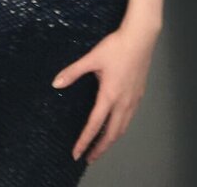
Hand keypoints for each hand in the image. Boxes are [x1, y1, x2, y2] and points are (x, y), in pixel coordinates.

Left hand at [51, 20, 158, 164]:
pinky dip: (120, 128)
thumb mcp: (92, 58)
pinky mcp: (139, 94)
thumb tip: (56, 83)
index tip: (77, 154)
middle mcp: (123, 102)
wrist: (140, 38)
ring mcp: (133, 100)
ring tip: (101, 146)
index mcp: (110, 96)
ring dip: (111, 140)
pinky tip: (116, 126)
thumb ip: (73, 72)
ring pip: (122, 128)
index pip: (95, 125)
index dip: (84, 141)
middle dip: (100, 148)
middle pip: (112, 134)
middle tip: (89, 158)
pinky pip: (129, 119)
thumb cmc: (116, 47)